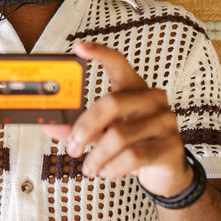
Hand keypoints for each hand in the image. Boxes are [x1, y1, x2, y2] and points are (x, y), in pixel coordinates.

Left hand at [43, 42, 192, 196]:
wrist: (164, 171)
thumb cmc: (131, 145)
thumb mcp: (103, 134)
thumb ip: (78, 128)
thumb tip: (49, 125)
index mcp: (134, 88)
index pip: (118, 63)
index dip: (99, 53)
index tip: (79, 48)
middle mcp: (152, 99)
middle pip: (112, 102)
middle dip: (85, 128)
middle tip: (72, 147)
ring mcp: (164, 121)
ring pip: (120, 135)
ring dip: (97, 156)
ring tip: (89, 167)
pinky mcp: (170, 145)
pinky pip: (134, 156)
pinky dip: (113, 167)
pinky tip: (106, 172)